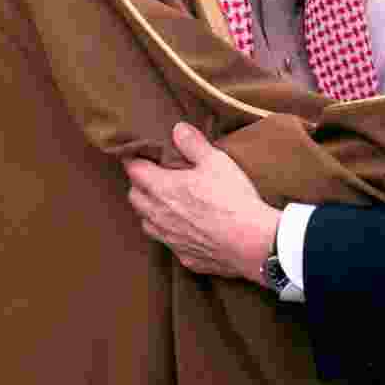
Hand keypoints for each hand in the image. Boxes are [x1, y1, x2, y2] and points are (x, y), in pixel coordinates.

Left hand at [124, 122, 279, 284]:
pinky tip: (183, 228)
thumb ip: (193, 144)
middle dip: (138, 184)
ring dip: (149, 210)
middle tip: (151, 174)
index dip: (133, 159)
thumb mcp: (216, 161)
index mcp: (163, 188)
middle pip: (134, 197)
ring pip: (146, 222)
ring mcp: (170, 238)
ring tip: (162, 201)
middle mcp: (159, 215)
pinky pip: (166, 242)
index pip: (135, 170)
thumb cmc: (232, 198)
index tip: (137, 153)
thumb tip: (177, 129)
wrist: (250, 242)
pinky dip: (169, 232)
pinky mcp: (184, 256)